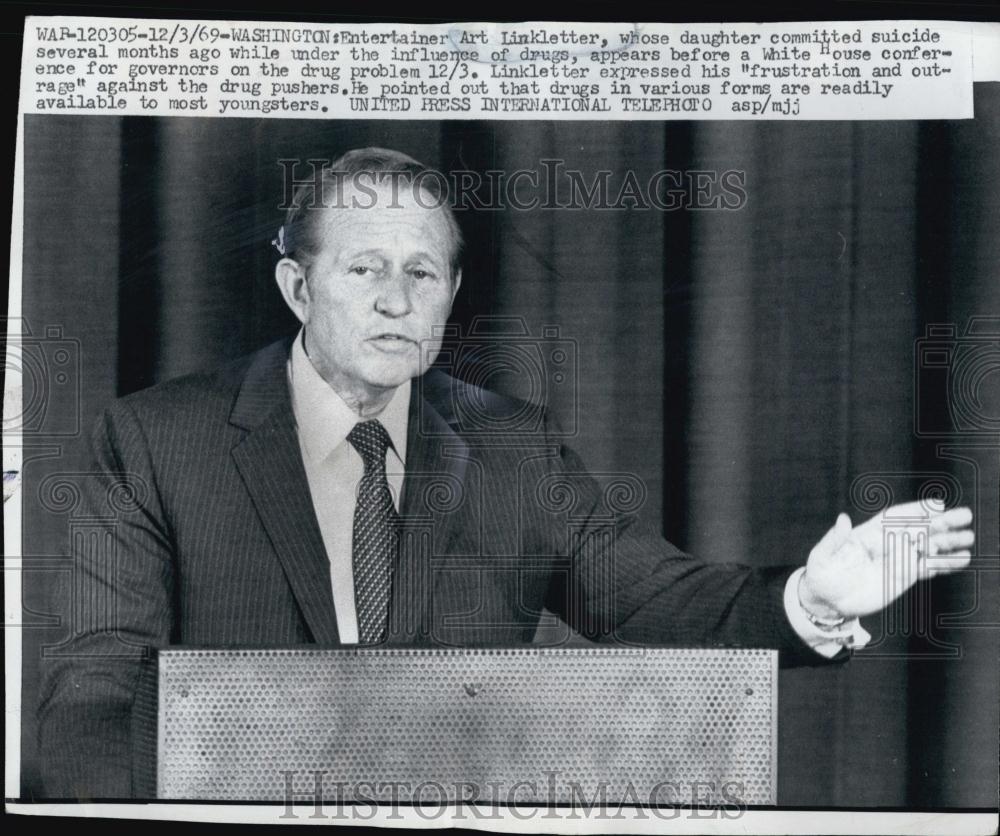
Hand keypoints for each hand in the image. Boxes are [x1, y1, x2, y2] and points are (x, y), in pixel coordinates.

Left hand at [799, 499, 973, 620]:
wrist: (828, 601)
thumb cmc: (822, 574)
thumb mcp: (822, 556)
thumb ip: (834, 539)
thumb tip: (843, 518)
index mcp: (868, 533)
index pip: (896, 518)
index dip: (916, 511)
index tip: (937, 505)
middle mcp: (886, 543)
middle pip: (917, 529)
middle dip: (941, 522)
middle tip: (965, 515)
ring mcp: (897, 560)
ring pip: (926, 548)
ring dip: (948, 543)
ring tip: (969, 538)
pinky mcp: (903, 578)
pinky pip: (927, 569)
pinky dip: (944, 564)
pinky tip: (962, 560)